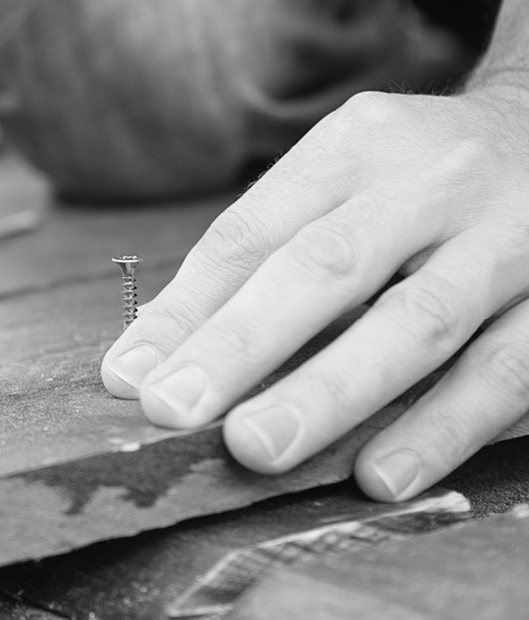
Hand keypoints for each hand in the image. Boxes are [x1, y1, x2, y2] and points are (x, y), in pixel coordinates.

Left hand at [101, 83, 528, 499]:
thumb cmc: (424, 176)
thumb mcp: (348, 177)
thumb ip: (264, 254)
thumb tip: (152, 355)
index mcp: (359, 144)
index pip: (256, 229)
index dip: (187, 306)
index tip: (129, 376)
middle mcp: (431, 182)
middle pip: (325, 266)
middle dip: (242, 343)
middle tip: (172, 410)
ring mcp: (506, 240)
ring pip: (415, 321)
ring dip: (331, 391)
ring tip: (255, 448)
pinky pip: (504, 370)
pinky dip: (441, 426)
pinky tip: (381, 475)